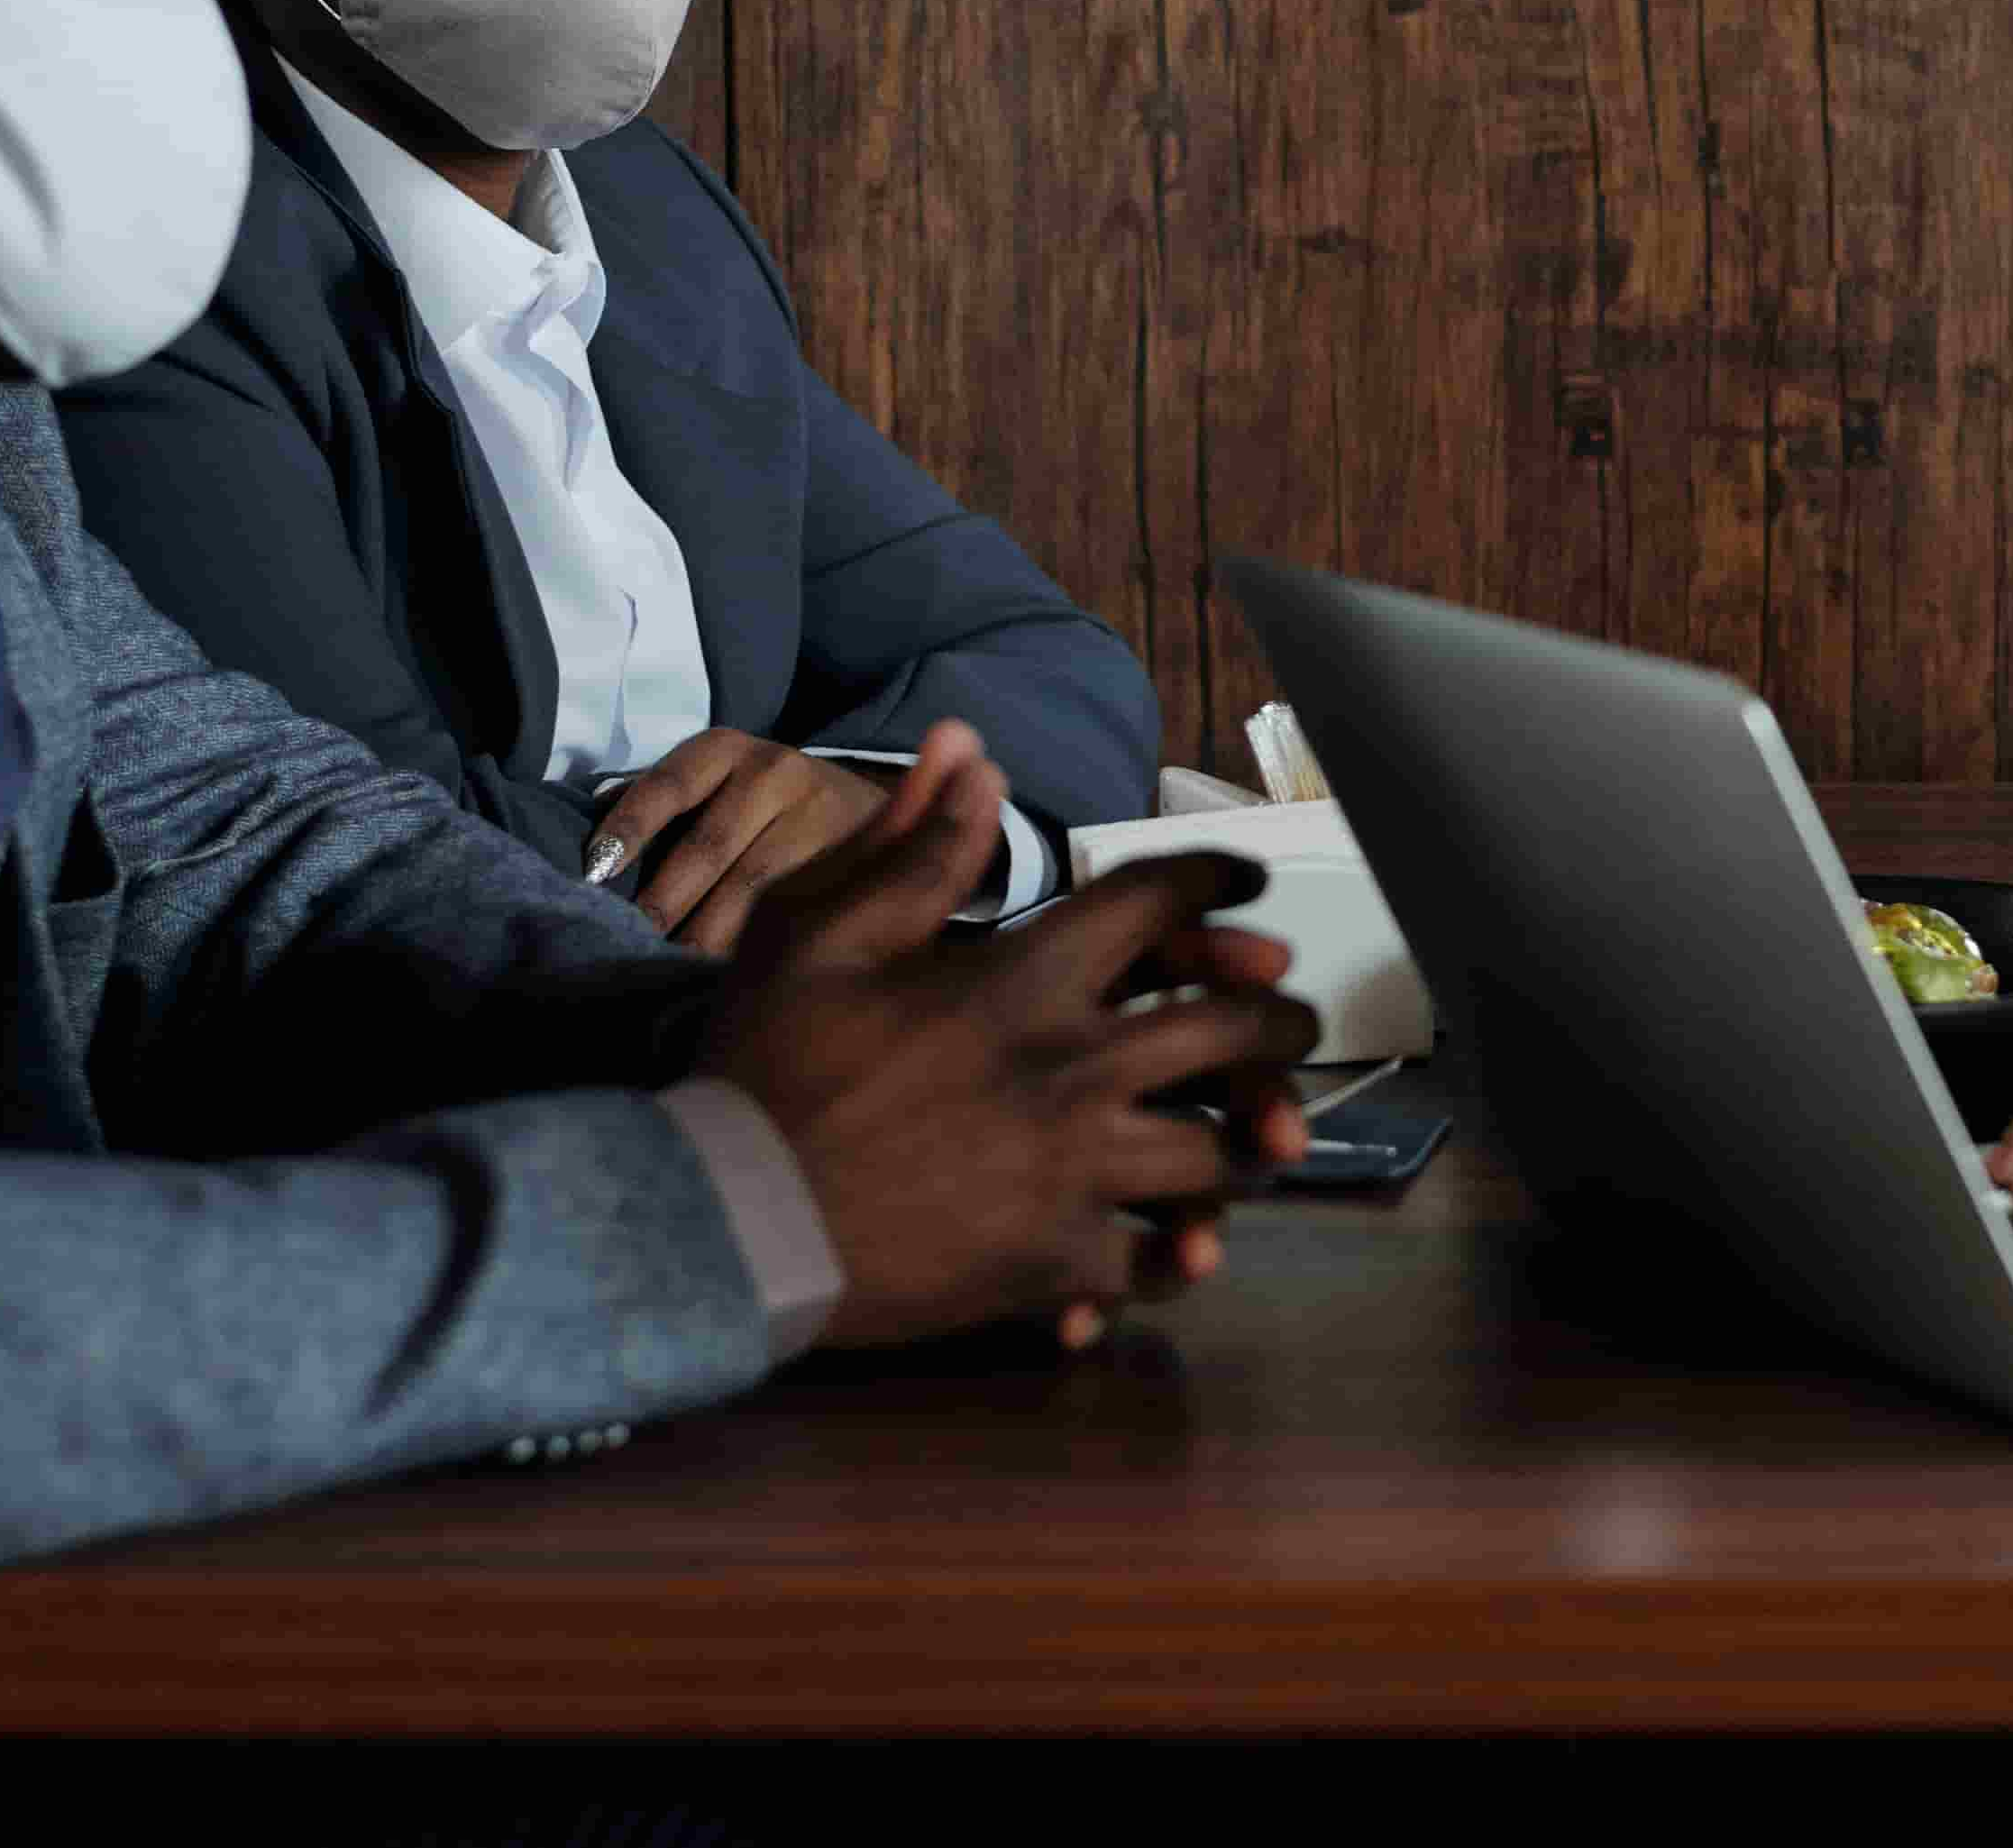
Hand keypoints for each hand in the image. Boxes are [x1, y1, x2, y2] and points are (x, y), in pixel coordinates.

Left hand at [594, 732, 915, 958]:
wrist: (869, 808)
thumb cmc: (760, 805)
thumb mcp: (715, 785)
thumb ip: (661, 812)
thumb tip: (594, 862)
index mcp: (725, 750)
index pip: (668, 786)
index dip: (629, 828)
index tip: (595, 875)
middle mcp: (773, 771)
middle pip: (706, 848)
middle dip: (662, 905)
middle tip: (625, 947)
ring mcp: (815, 815)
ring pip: (748, 890)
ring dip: (702, 936)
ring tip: (668, 970)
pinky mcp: (848, 859)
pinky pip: (790, 912)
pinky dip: (751, 947)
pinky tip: (725, 974)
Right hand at [696, 725, 1319, 1351]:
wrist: (724, 1221)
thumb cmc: (765, 1066)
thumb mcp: (818, 931)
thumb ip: (914, 845)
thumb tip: (971, 747)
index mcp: (1024, 978)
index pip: (1160, 901)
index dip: (1219, 878)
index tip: (1249, 883)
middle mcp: (1072, 1069)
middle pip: (1235, 1031)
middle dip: (1281, 1021)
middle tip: (1288, 1022)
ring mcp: (1073, 1173)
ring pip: (1221, 1157)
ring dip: (1248, 1144)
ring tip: (1257, 1140)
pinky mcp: (1055, 1265)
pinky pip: (1159, 1263)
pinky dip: (1178, 1256)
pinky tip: (1183, 1245)